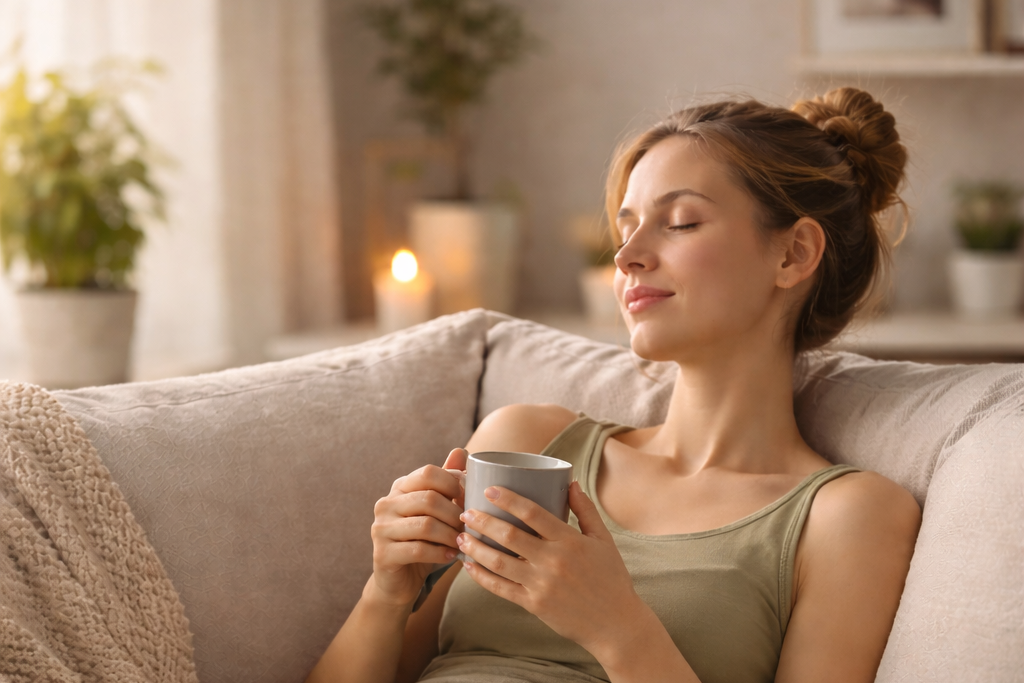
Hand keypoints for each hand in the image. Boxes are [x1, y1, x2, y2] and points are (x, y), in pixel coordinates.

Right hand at [369, 448, 466, 606]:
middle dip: (455, 513)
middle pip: (429, 498)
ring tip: (463, 542)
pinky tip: (451, 556)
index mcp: (399, 487)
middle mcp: (386, 504)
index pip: (428, 472)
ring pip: (426, 525)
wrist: (399, 581)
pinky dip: (441, 553)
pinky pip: (418, 549)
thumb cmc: (423, 541)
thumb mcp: (436, 510)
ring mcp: (380, 528)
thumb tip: (461, 451)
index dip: (454, 483)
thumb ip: (446, 482)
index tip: (470, 499)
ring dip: (450, 535)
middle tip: (470, 526)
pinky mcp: (382, 554)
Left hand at [456, 481, 647, 655]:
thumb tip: (570, 482)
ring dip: (476, 548)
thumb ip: (586, 510)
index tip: (489, 490)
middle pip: (509, 536)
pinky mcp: (534, 605)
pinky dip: (482, 577)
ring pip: (499, 562)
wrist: (615, 624)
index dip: (508, 499)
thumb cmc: (611, 578)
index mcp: (570, 541)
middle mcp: (553, 561)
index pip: (533, 513)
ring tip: (460, 537)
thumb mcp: (604, 540)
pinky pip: (501, 589)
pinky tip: (469, 566)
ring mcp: (541, 584)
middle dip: (482, 521)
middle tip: (465, 512)